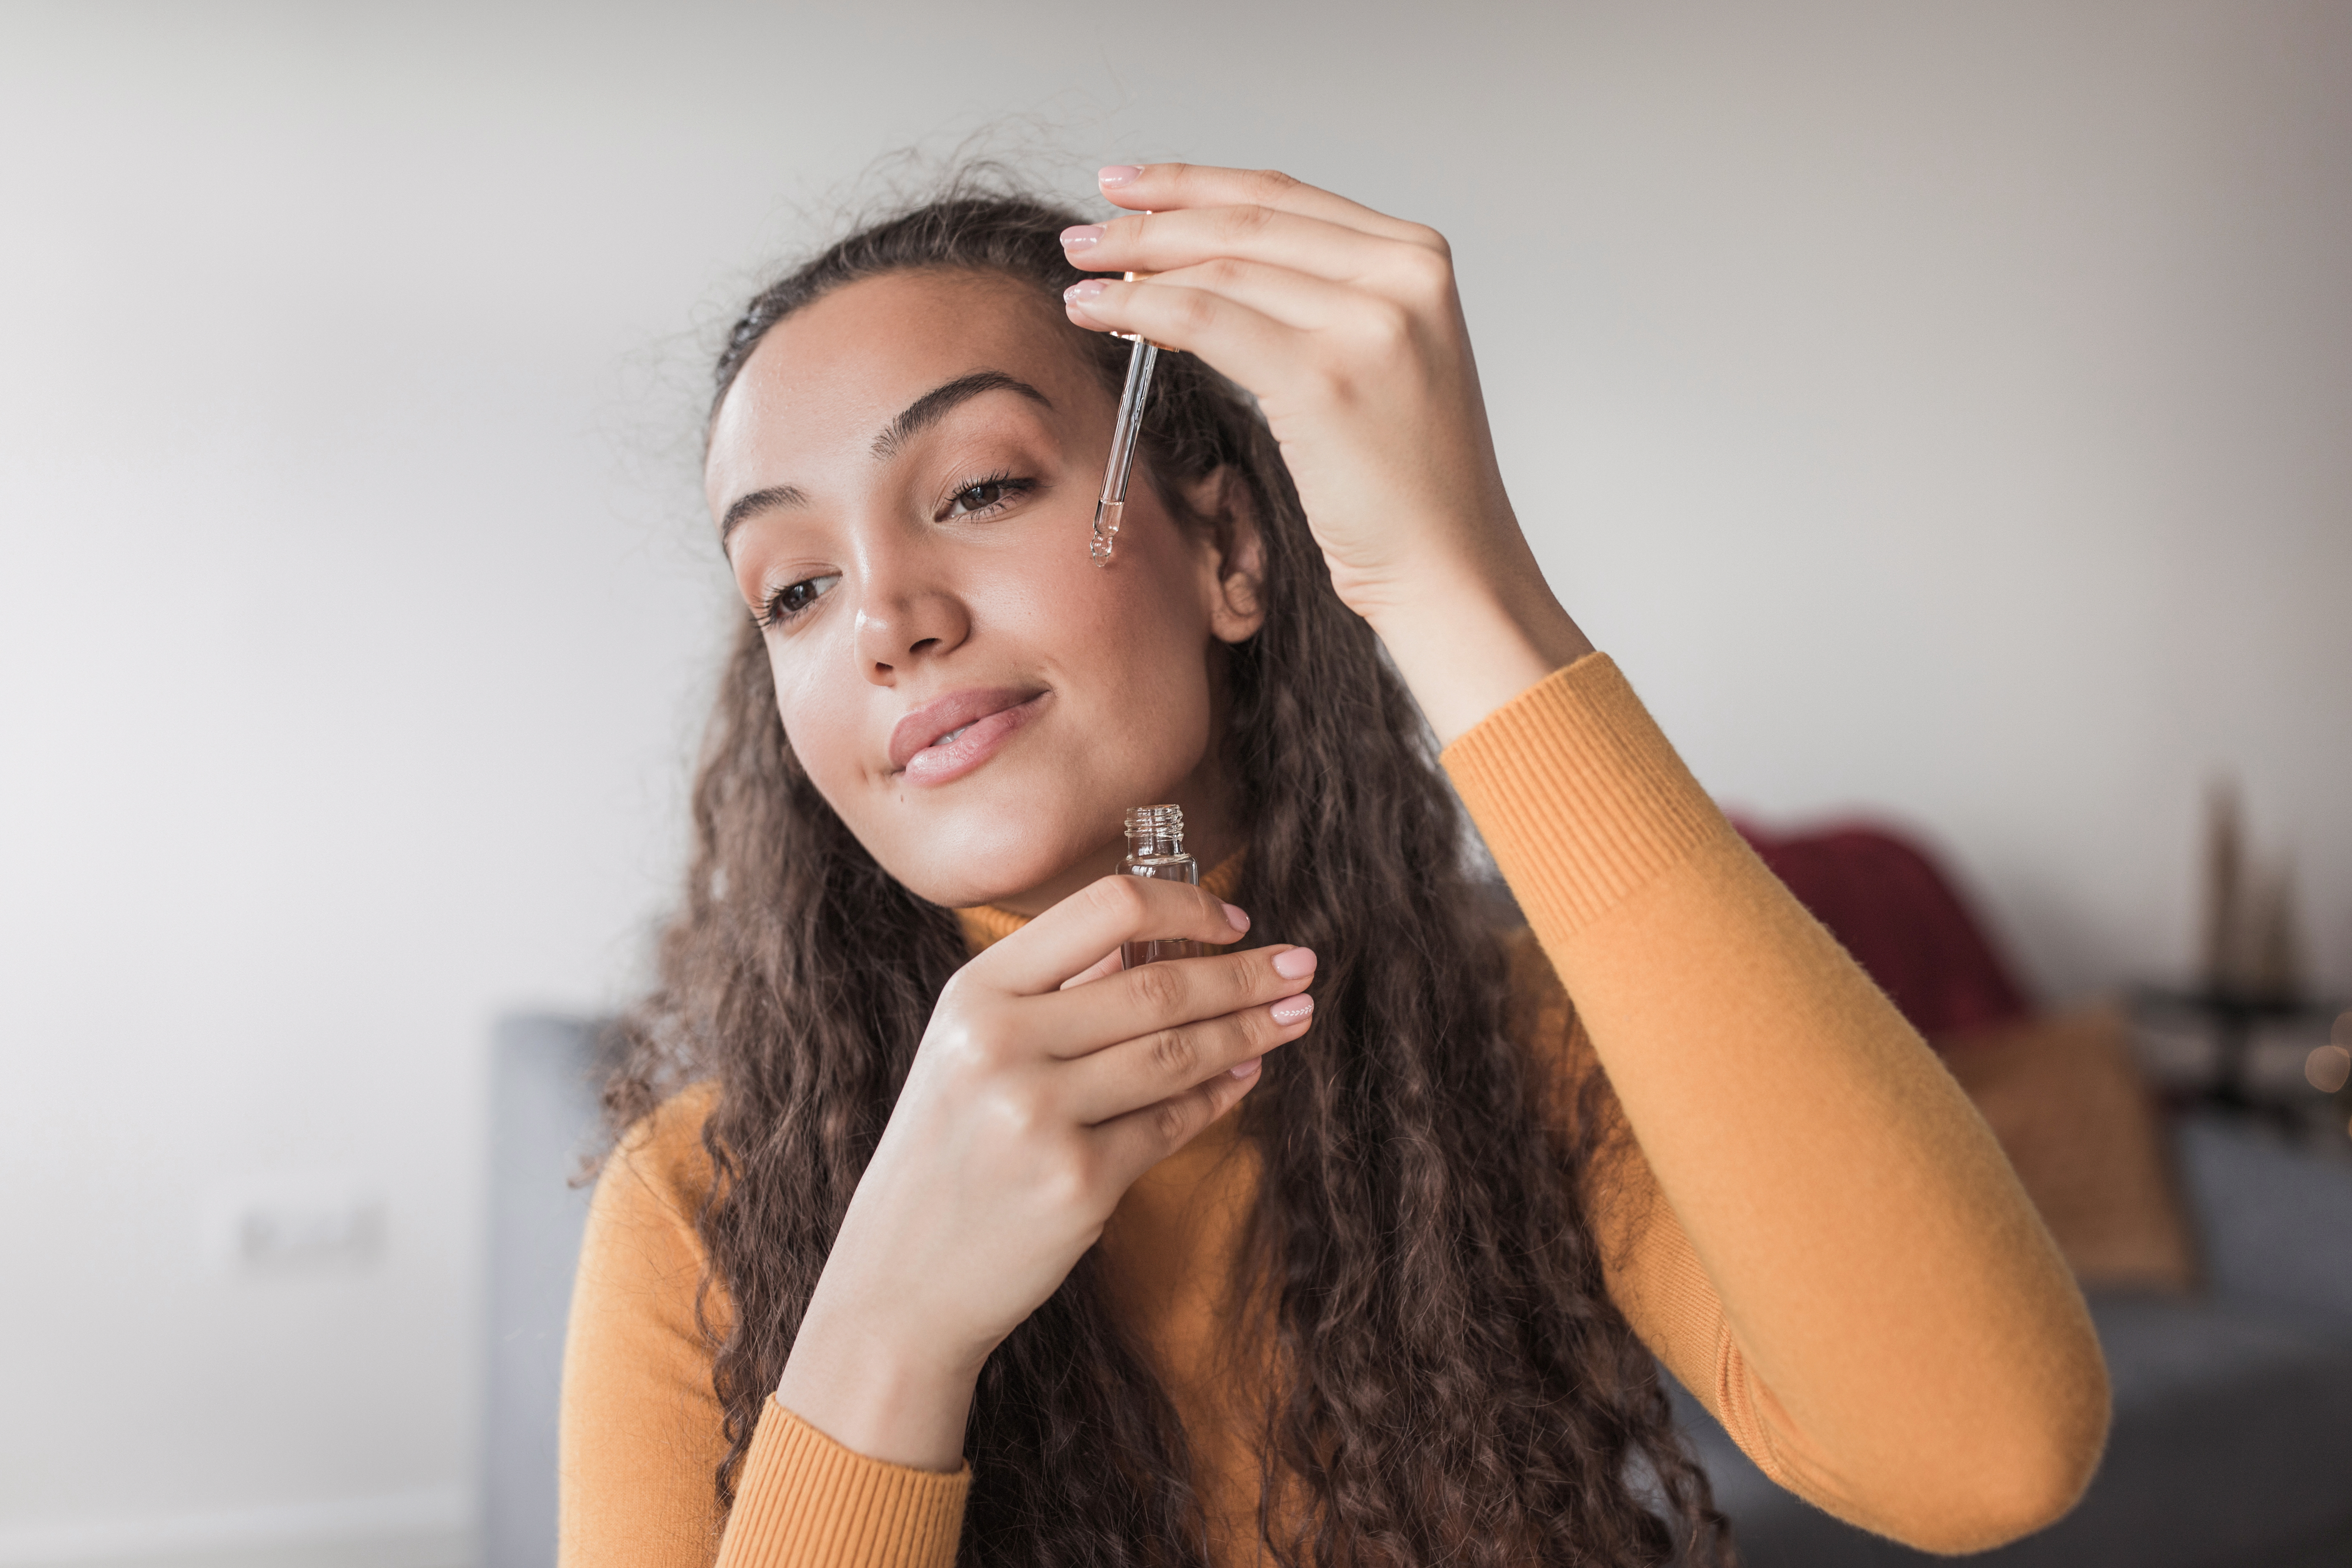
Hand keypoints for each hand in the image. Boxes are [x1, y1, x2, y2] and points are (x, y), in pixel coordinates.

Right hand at [776, 874, 1317, 1469]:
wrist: (900, 1281)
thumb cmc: (949, 1153)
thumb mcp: (971, 1049)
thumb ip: (1055, 992)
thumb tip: (1161, 938)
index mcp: (975, 994)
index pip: (1104, 909)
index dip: (1185, 905)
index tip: (1235, 919)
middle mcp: (1001, 1045)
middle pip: (1157, 984)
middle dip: (1244, 974)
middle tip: (1302, 965)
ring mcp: (1038, 1116)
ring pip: (1176, 1054)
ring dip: (1248, 1031)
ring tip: (1294, 1015)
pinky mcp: (1078, 1183)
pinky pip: (1171, 1124)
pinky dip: (1218, 1097)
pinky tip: (1247, 1076)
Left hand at [1060, 163, 1591, 740]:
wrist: (1451, 565)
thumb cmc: (1410, 483)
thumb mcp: (1379, 359)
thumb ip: (1319, 300)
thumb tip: (1203, 267)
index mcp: (1417, 260)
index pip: (1284, 196)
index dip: (1194, 184)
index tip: (1129, 186)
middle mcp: (1401, 277)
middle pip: (1246, 223)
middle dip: (1149, 222)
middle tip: (1084, 235)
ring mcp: (1368, 324)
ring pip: (1219, 268)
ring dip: (1134, 266)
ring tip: (1080, 276)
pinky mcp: (1324, 379)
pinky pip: (1205, 322)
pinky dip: (1140, 312)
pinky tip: (1098, 313)